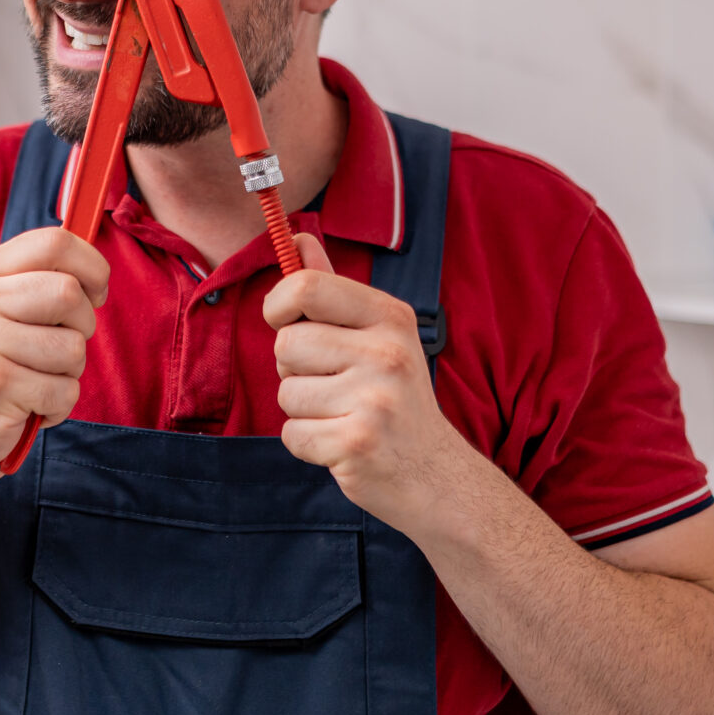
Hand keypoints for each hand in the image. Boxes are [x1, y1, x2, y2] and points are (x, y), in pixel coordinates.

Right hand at [0, 228, 106, 487]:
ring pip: (72, 347)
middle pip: (68, 292)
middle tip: (61, 348)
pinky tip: (30, 406)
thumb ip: (45, 279)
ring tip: (38, 380)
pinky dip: (59, 406)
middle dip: (83, 326)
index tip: (95, 294)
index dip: (92, 267)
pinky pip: (64, 391)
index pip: (54, 242)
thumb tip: (97, 271)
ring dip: (70, 372)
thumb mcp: (9, 310)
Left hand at [269, 234, 464, 526]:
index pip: (306, 287)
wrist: (435, 475)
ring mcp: (374, 399)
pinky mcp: (357, 443)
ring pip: (286, 392)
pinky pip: (292, 434)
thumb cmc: (395, 400)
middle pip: (286, 344)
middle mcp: (386, 352)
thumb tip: (298, 239)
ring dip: (303, 410)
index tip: (284, 322)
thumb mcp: (378, 336)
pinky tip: (341, 443)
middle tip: (332, 385)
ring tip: (342, 415)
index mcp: (390, 317)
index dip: (278, 305)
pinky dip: (307, 444)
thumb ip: (333, 290)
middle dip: (294, 369)